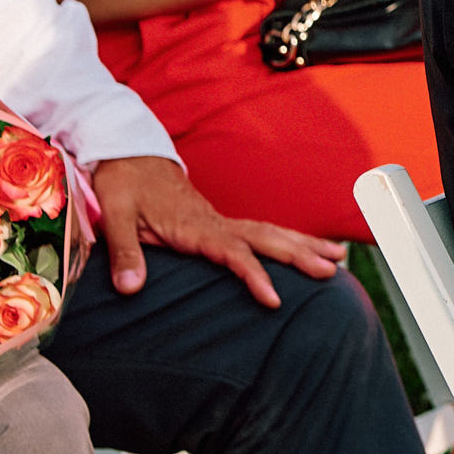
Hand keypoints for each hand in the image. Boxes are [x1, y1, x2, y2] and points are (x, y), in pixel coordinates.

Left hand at [91, 156, 344, 307]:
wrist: (128, 153)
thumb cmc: (123, 183)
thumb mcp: (115, 216)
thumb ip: (125, 253)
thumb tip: (130, 290)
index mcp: (194, 225)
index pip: (233, 252)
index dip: (255, 275)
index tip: (274, 299)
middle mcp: (214, 222)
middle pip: (266, 238)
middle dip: (301, 253)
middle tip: (332, 269)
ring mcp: (218, 221)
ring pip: (269, 232)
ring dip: (303, 244)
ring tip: (337, 257)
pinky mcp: (216, 223)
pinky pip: (259, 232)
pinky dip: (286, 240)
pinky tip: (303, 248)